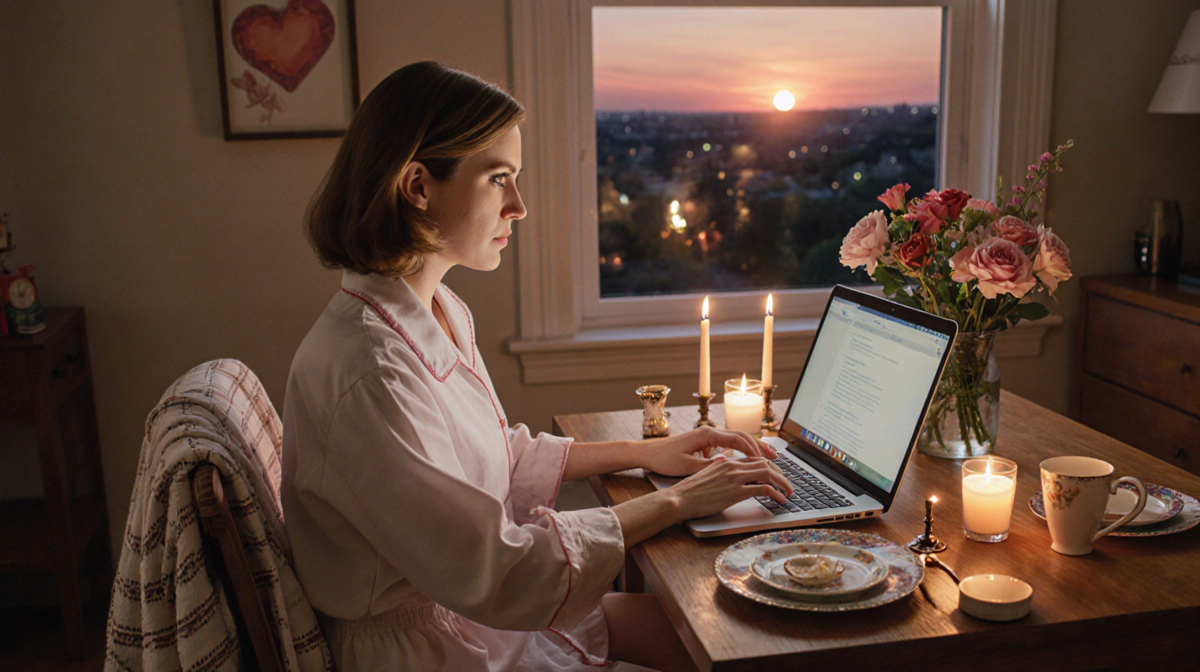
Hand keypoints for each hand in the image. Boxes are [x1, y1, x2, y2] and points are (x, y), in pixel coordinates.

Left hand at [640, 426, 777, 477]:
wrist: (647, 453)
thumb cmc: (663, 459)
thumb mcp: (686, 466)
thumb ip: (708, 466)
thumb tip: (728, 466)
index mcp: (706, 434)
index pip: (738, 439)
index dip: (754, 450)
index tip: (766, 461)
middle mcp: (709, 431)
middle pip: (741, 435)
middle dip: (759, 446)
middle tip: (774, 457)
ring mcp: (707, 435)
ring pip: (736, 438)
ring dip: (751, 447)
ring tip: (767, 457)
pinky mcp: (704, 441)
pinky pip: (728, 443)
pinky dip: (740, 450)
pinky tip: (746, 460)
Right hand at [664, 456, 792, 520]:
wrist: (678, 499)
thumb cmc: (688, 492)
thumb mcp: (705, 477)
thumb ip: (719, 474)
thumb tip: (727, 475)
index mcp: (725, 462)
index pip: (753, 459)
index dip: (768, 466)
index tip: (776, 474)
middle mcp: (732, 466)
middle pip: (764, 464)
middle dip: (779, 474)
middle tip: (787, 484)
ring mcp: (735, 478)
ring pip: (768, 474)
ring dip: (782, 483)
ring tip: (789, 492)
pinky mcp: (736, 492)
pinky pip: (764, 489)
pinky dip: (776, 493)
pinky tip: (780, 500)